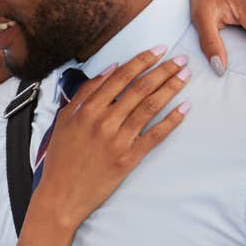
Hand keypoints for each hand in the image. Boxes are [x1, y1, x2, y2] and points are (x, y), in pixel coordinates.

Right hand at [36, 47, 189, 228]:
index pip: (120, 77)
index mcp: (88, 109)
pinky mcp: (129, 158)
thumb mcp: (64, 120)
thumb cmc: (61, 158)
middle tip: (181, 59)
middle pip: (140, 88)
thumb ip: (84, 94)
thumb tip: (110, 70)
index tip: (158, 50)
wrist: (61, 195)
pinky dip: (172, 120)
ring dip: (171, 88)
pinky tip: (184, 108)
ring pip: (150, 107)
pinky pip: (155, 135)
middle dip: (163, 70)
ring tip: (185, 76)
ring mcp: (118, 140)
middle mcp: (104, 121)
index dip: (142, 61)